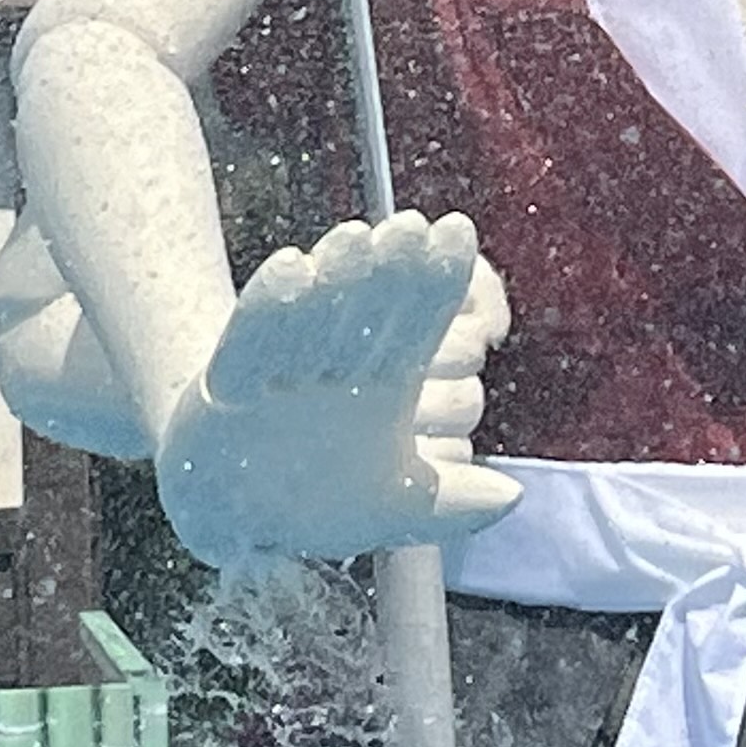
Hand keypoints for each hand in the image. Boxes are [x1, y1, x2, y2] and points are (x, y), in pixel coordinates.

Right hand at [154, 208, 517, 568]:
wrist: (239, 519)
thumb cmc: (322, 501)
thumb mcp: (397, 507)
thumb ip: (453, 503)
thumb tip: (515, 494)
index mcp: (385, 381)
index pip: (420, 321)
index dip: (440, 278)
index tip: (459, 231)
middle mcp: (338, 364)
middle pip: (370, 307)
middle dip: (392, 271)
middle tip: (411, 227)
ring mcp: (285, 369)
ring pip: (314, 313)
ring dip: (335, 278)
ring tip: (356, 237)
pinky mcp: (229, 383)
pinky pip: (251, 339)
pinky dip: (268, 306)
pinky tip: (290, 269)